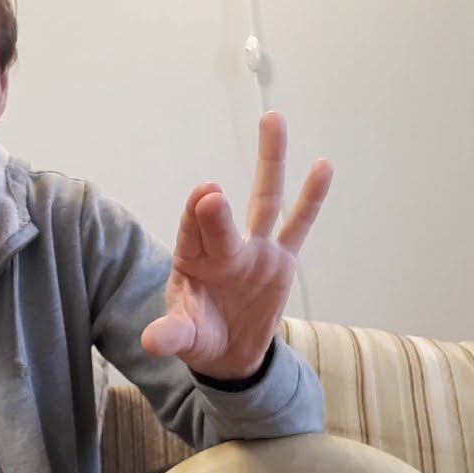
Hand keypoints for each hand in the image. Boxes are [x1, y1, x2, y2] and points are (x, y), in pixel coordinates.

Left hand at [141, 111, 333, 380]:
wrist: (229, 354)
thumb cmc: (199, 336)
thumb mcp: (184, 339)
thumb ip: (170, 335)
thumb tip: (150, 342)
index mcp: (193, 261)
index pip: (192, 236)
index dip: (196, 218)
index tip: (203, 198)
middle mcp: (223, 247)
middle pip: (222, 222)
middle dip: (216, 210)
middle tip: (213, 191)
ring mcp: (255, 248)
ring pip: (264, 200)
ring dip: (269, 160)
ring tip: (272, 118)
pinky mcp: (281, 259)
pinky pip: (299, 225)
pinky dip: (311, 198)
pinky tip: (323, 167)